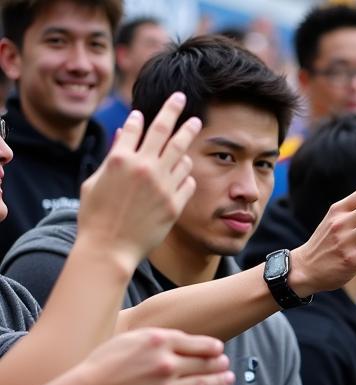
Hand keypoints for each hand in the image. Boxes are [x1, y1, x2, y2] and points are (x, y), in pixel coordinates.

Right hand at [76, 329, 233, 384]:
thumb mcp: (126, 341)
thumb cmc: (102, 367)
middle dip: (218, 364)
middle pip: (203, 364)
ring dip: (220, 382)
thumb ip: (154, 337)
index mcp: (158, 343)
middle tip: (226, 364)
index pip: (195, 343)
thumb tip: (177, 338)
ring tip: (229, 379)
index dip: (211, 347)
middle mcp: (166, 365)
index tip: (219, 349)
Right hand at [77, 92, 199, 269]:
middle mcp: (143, 168)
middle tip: (182, 98)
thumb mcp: (95, 182)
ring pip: (181, 154)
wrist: (110, 250)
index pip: (135, 127)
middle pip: (164, 130)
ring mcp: (162, 187)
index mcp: (119, 159)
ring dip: (187, 139)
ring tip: (194, 126)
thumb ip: (113, 157)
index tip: (144, 113)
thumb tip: (125, 134)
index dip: (140, 118)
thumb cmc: (96, 217)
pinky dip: (187, 172)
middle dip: (174, 110)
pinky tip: (186, 168)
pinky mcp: (174, 205)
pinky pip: (188, 181)